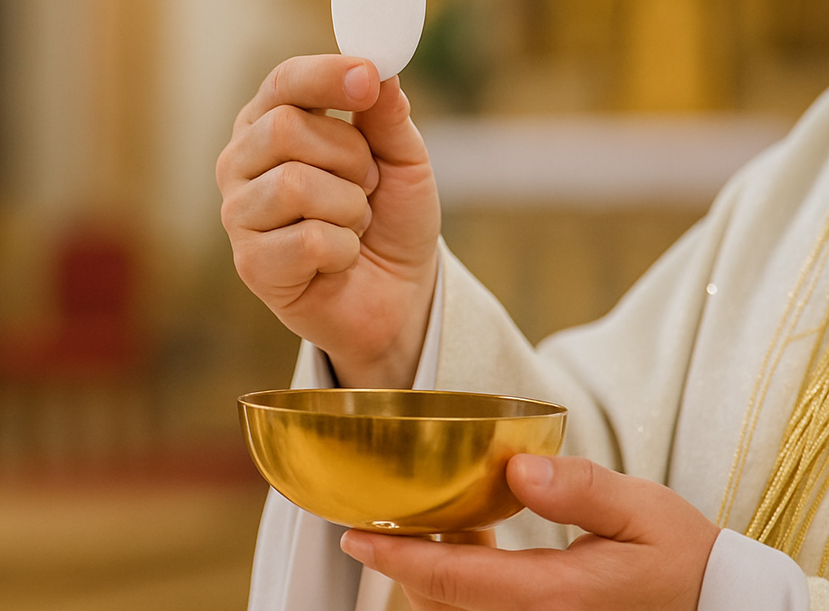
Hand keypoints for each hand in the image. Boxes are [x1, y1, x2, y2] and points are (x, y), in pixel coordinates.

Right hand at [215, 55, 439, 387]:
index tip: (368, 77)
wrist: (397, 297)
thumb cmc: (389, 221)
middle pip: (284, 127)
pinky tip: (339, 259)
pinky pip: (309, 239)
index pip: (283, 82)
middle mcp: (242, 162)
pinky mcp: (251, 264)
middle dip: (348, 157)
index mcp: (270, 123)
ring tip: (353, 224)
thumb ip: (387, 117)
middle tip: (367, 184)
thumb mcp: (403, 160)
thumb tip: (379, 72)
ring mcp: (239, 214)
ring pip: (296, 184)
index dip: (325, 75)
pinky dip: (344, 249)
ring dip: (349, 207)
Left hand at [340, 455, 719, 609]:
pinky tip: (468, 542)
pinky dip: (457, 582)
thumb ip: (579, 489)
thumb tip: (518, 469)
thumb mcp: (642, 510)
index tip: (354, 533)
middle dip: (401, 561)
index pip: (451, 578)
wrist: (712, 606)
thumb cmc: (680, 558)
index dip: (394, 555)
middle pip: (437, 600)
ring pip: (453, 610)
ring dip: (428, 573)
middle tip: (378, 514)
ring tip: (422, 522)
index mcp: (551, 595)